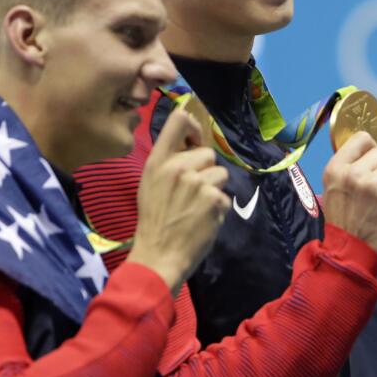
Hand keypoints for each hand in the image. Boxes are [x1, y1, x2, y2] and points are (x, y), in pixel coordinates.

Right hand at [127, 110, 230, 292]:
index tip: (195, 138)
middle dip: (206, 170)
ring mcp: (198, 184)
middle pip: (208, 153)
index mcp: (158, 161)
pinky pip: (225, 196)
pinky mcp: (214, 200)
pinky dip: (217, 208)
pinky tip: (202, 219)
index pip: (178, 121)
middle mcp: (178, 167)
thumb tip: (191, 141)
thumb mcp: (151, 183)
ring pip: (220, 174)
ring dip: (214, 189)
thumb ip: (168, 161)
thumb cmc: (154, 219)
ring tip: (195, 207)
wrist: (158, 254)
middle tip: (191, 192)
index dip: (193, 125)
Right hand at [321, 131, 376, 260]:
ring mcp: (373, 187)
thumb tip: (373, 148)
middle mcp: (353, 174)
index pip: (361, 138)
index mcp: (335, 169)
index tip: (372, 163)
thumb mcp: (336, 188)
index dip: (371, 149)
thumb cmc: (345, 220)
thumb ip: (350, 168)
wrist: (350, 253)